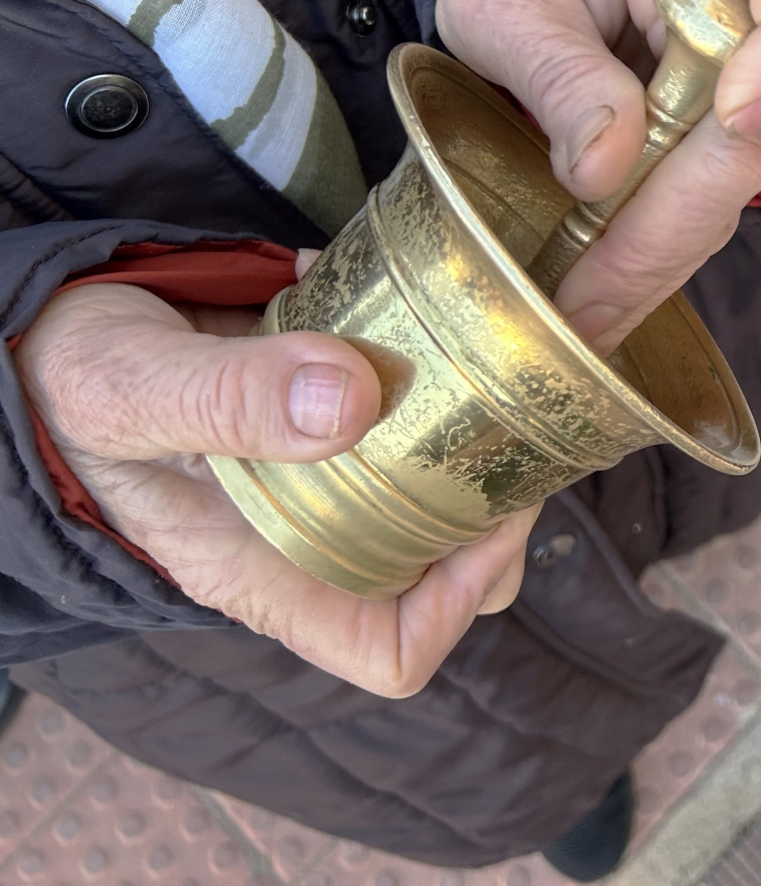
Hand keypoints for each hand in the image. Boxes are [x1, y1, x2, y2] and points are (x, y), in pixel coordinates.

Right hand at [13, 275, 536, 696]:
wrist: (37, 330)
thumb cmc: (63, 378)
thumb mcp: (129, 387)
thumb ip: (228, 398)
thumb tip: (351, 401)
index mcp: (261, 568)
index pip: (389, 649)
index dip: (462, 595)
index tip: (494, 507)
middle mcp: (302, 536)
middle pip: (442, 568)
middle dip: (493, 504)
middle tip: (512, 414)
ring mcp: (317, 479)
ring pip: (438, 493)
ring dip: (475, 433)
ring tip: (492, 359)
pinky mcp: (323, 415)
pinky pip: (408, 419)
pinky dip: (437, 374)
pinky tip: (432, 311)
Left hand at [437, 0, 760, 351]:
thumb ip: (552, 62)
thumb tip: (606, 165)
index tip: (737, 115)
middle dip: (689, 199)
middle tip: (600, 283)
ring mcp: (753, 70)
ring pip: (745, 170)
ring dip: (667, 246)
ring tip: (585, 309)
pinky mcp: (730, 136)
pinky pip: (710, 202)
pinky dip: (658, 255)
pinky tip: (602, 299)